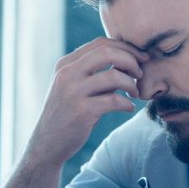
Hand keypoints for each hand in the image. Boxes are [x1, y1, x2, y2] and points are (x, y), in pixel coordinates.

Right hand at [27, 37, 147, 166]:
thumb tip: (129, 62)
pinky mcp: (81, 111)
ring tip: (135, 93)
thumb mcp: (76, 87)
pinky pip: (114, 100)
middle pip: (107, 52)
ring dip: (131, 84)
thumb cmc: (69, 113)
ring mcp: (73, 92)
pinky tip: (129, 108)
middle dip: (131, 60)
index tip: (141, 58)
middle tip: (140, 73)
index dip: (125, 48)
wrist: (47, 143)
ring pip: (113, 76)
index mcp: (66, 64)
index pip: (101, 44)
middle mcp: (67, 73)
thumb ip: (97, 74)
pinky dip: (127, 103)